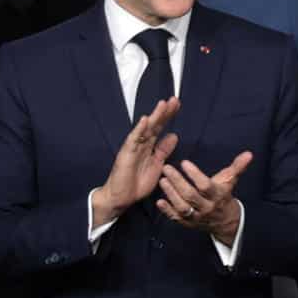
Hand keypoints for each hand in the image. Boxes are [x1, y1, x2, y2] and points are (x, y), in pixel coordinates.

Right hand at [91, 97, 180, 229]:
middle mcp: (141, 144)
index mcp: (149, 146)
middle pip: (154, 125)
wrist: (121, 198)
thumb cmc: (136, 183)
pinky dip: (139, 130)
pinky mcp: (126, 154)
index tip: (177, 104)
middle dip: (164, 112)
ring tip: (162, 104)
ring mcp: (133, 147)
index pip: (160, 127)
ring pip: (145, 129)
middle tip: (174, 100)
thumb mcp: (156, 165)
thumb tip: (174, 135)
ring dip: (154, 117)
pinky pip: (133, 140)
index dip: (168, 116)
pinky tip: (145, 120)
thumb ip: (163, 150)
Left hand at [157, 152, 252, 245]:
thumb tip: (249, 154)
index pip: (205, 186)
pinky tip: (159, 201)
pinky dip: (167, 211)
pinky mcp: (188, 223)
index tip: (184, 163)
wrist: (225, 223)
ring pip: (182, 207)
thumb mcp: (230, 181)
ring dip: (171, 194)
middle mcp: (206, 207)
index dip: (195, 175)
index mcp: (217, 195)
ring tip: (162, 181)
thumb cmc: (224, 196)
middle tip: (166, 168)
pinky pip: (176, 219)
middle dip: (178, 182)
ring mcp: (197, 217)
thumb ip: (237, 167)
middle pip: (191, 196)